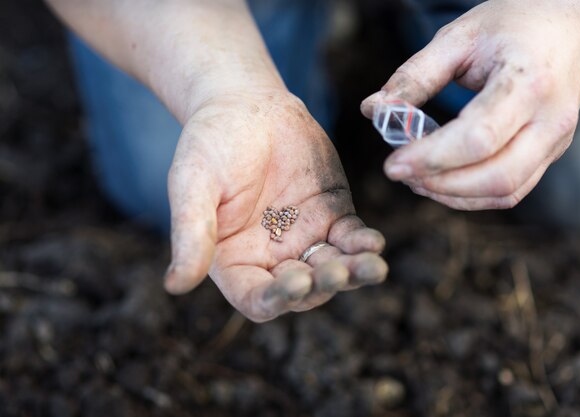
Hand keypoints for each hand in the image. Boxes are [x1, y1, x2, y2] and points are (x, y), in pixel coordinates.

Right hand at [164, 90, 387, 321]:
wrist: (245, 105)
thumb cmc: (209, 144)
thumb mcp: (193, 185)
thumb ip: (192, 234)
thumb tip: (175, 286)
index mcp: (234, 260)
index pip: (256, 297)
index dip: (275, 299)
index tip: (294, 283)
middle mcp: (272, 257)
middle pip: (302, 290)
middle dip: (322, 285)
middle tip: (335, 271)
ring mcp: (305, 237)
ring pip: (333, 267)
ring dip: (353, 272)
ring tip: (373, 267)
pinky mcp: (332, 214)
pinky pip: (351, 237)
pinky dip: (363, 243)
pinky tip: (374, 243)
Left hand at [362, 0, 579, 209]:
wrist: (569, 25)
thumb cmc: (511, 25)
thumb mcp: (458, 37)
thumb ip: (415, 75)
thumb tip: (374, 111)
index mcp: (529, 82)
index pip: (479, 137)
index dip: (431, 158)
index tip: (392, 163)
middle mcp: (552, 119)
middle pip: (496, 177)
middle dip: (439, 185)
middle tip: (399, 172)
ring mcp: (557, 141)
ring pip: (505, 192)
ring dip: (453, 196)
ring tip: (415, 178)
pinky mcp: (551, 153)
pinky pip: (512, 191)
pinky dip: (472, 197)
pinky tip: (440, 183)